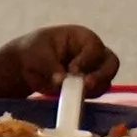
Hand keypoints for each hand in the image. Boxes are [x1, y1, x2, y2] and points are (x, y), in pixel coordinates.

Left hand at [0, 22, 119, 96]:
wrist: (25, 66)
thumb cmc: (34, 50)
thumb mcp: (38, 53)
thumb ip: (50, 65)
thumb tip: (61, 80)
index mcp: (82, 38)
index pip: (94, 47)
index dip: (87, 59)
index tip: (72, 70)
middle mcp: (92, 54)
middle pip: (111, 63)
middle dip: (102, 75)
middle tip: (86, 84)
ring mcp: (92, 71)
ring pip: (106, 80)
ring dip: (95, 88)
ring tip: (76, 93)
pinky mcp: (86, 87)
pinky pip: (95, 92)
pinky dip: (87, 96)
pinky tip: (74, 98)